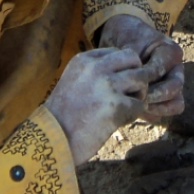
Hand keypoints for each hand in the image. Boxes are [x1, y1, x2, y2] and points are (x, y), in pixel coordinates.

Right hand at [45, 48, 150, 164]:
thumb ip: (95, 72)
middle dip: (136, 75)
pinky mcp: (116, 106)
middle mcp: (96, 68)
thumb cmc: (63, 115)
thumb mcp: (74, 81)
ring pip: (141, 79)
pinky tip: (120, 122)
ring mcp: (107, 86)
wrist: (51, 141)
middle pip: (133, 59)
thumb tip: (125, 69)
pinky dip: (133, 115)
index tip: (115, 85)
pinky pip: (139, 105)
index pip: (118, 52)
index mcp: (84, 60)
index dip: (122, 69)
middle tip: (130, 92)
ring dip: (138, 94)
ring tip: (126, 107)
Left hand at [98, 14, 185, 117]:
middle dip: (154, 95)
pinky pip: (166, 112)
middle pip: (175, 88)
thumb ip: (135, 63)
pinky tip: (135, 111)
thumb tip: (139, 88)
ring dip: (157, 108)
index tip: (128, 82)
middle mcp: (176, 70)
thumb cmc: (128, 39)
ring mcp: (171, 85)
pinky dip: (152, 115)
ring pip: (175, 103)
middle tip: (136, 99)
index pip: (161, 70)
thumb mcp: (130, 44)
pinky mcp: (163, 99)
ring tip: (137, 108)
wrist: (124, 38)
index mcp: (171, 52)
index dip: (144, 79)